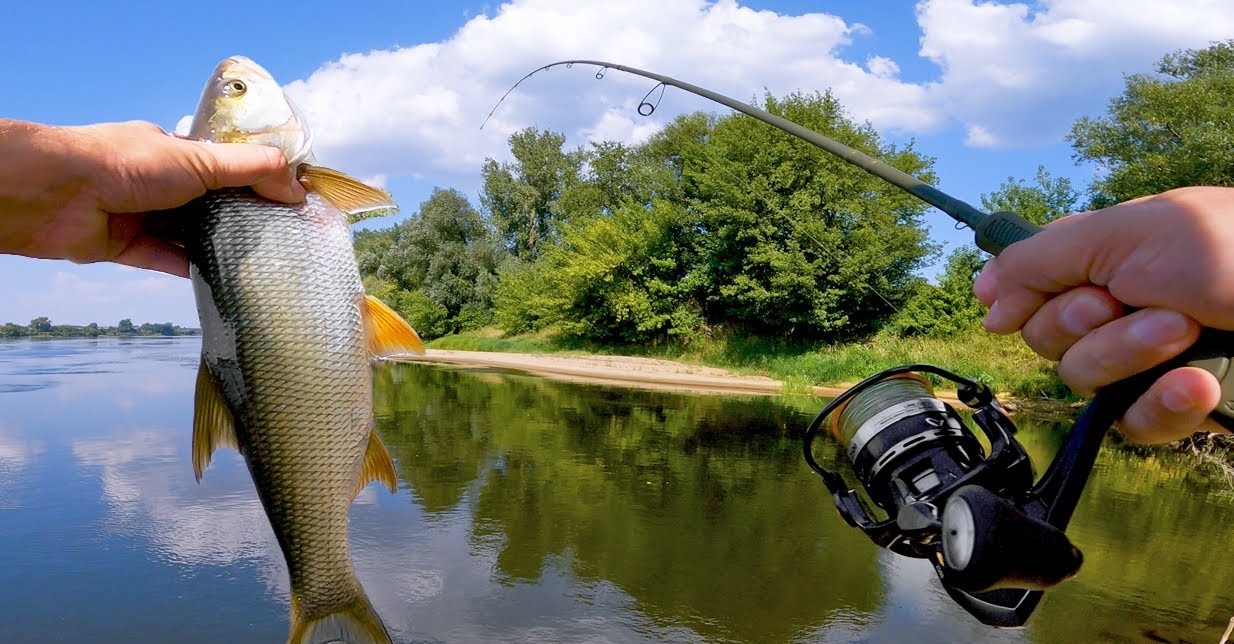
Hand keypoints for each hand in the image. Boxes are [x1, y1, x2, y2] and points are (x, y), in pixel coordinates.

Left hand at [0, 119, 304, 276]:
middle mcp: (156, 182)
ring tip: (262, 262)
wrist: (56, 193)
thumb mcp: (199, 159)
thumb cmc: (125, 163)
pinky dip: (192, 269)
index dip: (257, 181)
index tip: (291, 201)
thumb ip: (249, 170)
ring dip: (220, 245)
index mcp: (171, 152)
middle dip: (242, 217)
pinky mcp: (127, 247)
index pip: (224, 166)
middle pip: (210, 203)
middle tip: (283, 237)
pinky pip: (167, 260)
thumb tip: (297, 183)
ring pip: (190, 234)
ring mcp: (141, 215)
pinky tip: (224, 280)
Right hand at [974, 186, 1233, 442]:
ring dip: (1129, 355)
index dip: (1015, 299)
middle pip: (1047, 338)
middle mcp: (1119, 306)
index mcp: (1106, 255)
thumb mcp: (1124, 231)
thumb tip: (984, 296)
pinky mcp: (1178, 405)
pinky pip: (1133, 425)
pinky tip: (1196, 382)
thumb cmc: (1231, 249)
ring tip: (1185, 331)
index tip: (1005, 310)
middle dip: (1083, 323)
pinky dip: (1162, 405)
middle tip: (1128, 300)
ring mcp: (1147, 359)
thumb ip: (1039, 258)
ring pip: (1083, 381)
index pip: (1029, 284)